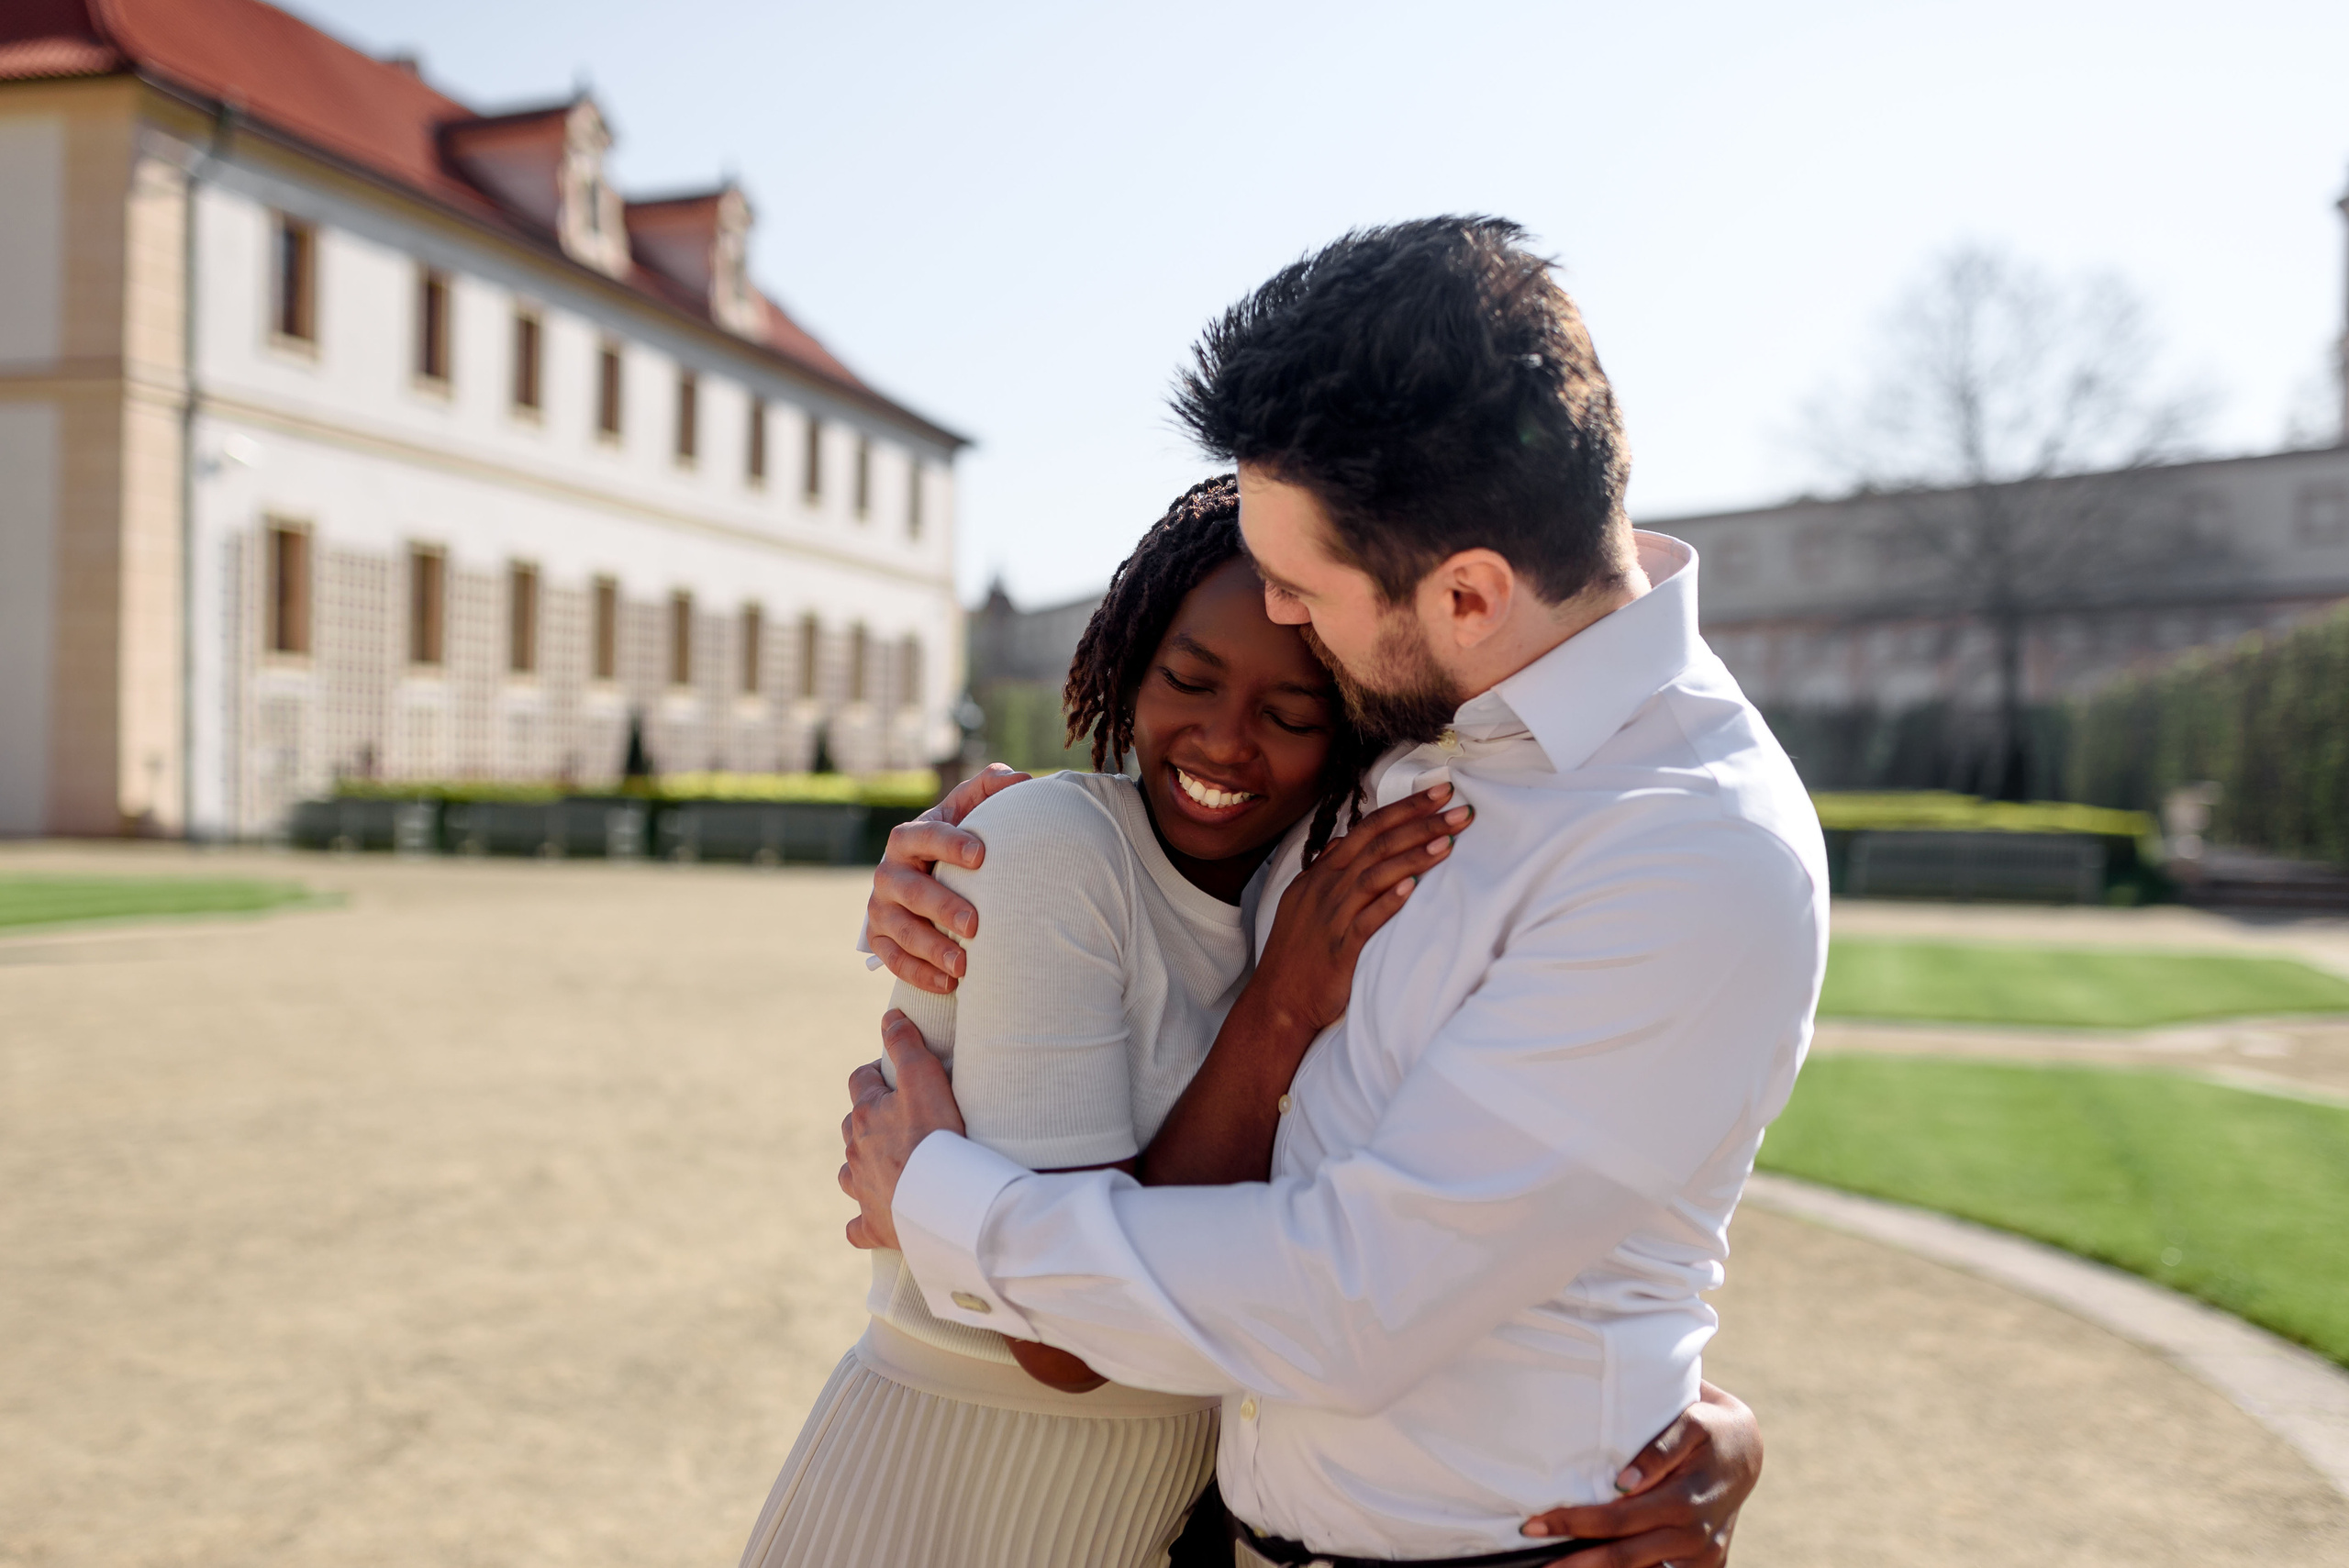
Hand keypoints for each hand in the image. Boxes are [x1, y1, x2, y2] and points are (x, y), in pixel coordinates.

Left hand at [838, 1009, 966, 1249]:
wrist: (942, 1203)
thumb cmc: (936, 1138)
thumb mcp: (925, 1079)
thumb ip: (906, 1046)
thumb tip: (889, 1017)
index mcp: (866, 1115)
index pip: (860, 1082)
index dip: (874, 1075)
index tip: (892, 1075)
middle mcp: (856, 1152)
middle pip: (853, 1127)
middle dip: (869, 1120)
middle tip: (899, 1119)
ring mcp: (862, 1191)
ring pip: (850, 1174)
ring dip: (862, 1167)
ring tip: (888, 1166)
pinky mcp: (873, 1226)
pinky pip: (857, 1227)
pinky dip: (862, 1221)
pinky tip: (871, 1219)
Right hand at [866, 764, 1029, 993]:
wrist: (923, 879)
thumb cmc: (956, 843)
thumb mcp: (967, 812)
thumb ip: (990, 790)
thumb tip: (1019, 779)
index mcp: (908, 837)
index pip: (924, 835)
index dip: (949, 844)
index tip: (981, 855)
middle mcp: (888, 872)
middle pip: (909, 890)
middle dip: (941, 907)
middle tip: (975, 925)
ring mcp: (880, 909)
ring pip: (899, 930)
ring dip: (930, 949)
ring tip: (962, 966)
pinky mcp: (879, 939)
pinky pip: (894, 961)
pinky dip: (919, 975)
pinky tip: (949, 986)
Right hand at [1252, 782, 1471, 1035]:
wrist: (1279, 1000)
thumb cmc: (1297, 952)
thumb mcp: (1303, 901)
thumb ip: (1326, 869)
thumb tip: (1343, 842)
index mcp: (1323, 874)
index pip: (1368, 828)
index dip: (1405, 807)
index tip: (1439, 791)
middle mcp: (1327, 887)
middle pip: (1378, 843)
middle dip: (1421, 822)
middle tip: (1459, 808)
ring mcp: (1333, 916)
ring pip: (1375, 875)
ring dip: (1413, 856)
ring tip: (1448, 841)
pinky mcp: (1342, 947)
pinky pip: (1367, 919)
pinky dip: (1389, 901)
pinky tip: (1412, 888)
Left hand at [1519, 1381, 1760, 1566]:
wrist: (1749, 1451)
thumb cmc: (1710, 1429)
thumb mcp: (1692, 1423)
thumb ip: (1660, 1450)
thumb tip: (1623, 1481)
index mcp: (1685, 1500)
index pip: (1618, 1520)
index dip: (1574, 1523)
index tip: (1533, 1524)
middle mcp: (1694, 1536)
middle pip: (1624, 1557)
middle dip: (1575, 1562)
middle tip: (1534, 1563)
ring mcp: (1701, 1556)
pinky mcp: (1706, 1565)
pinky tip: (1596, 1567)